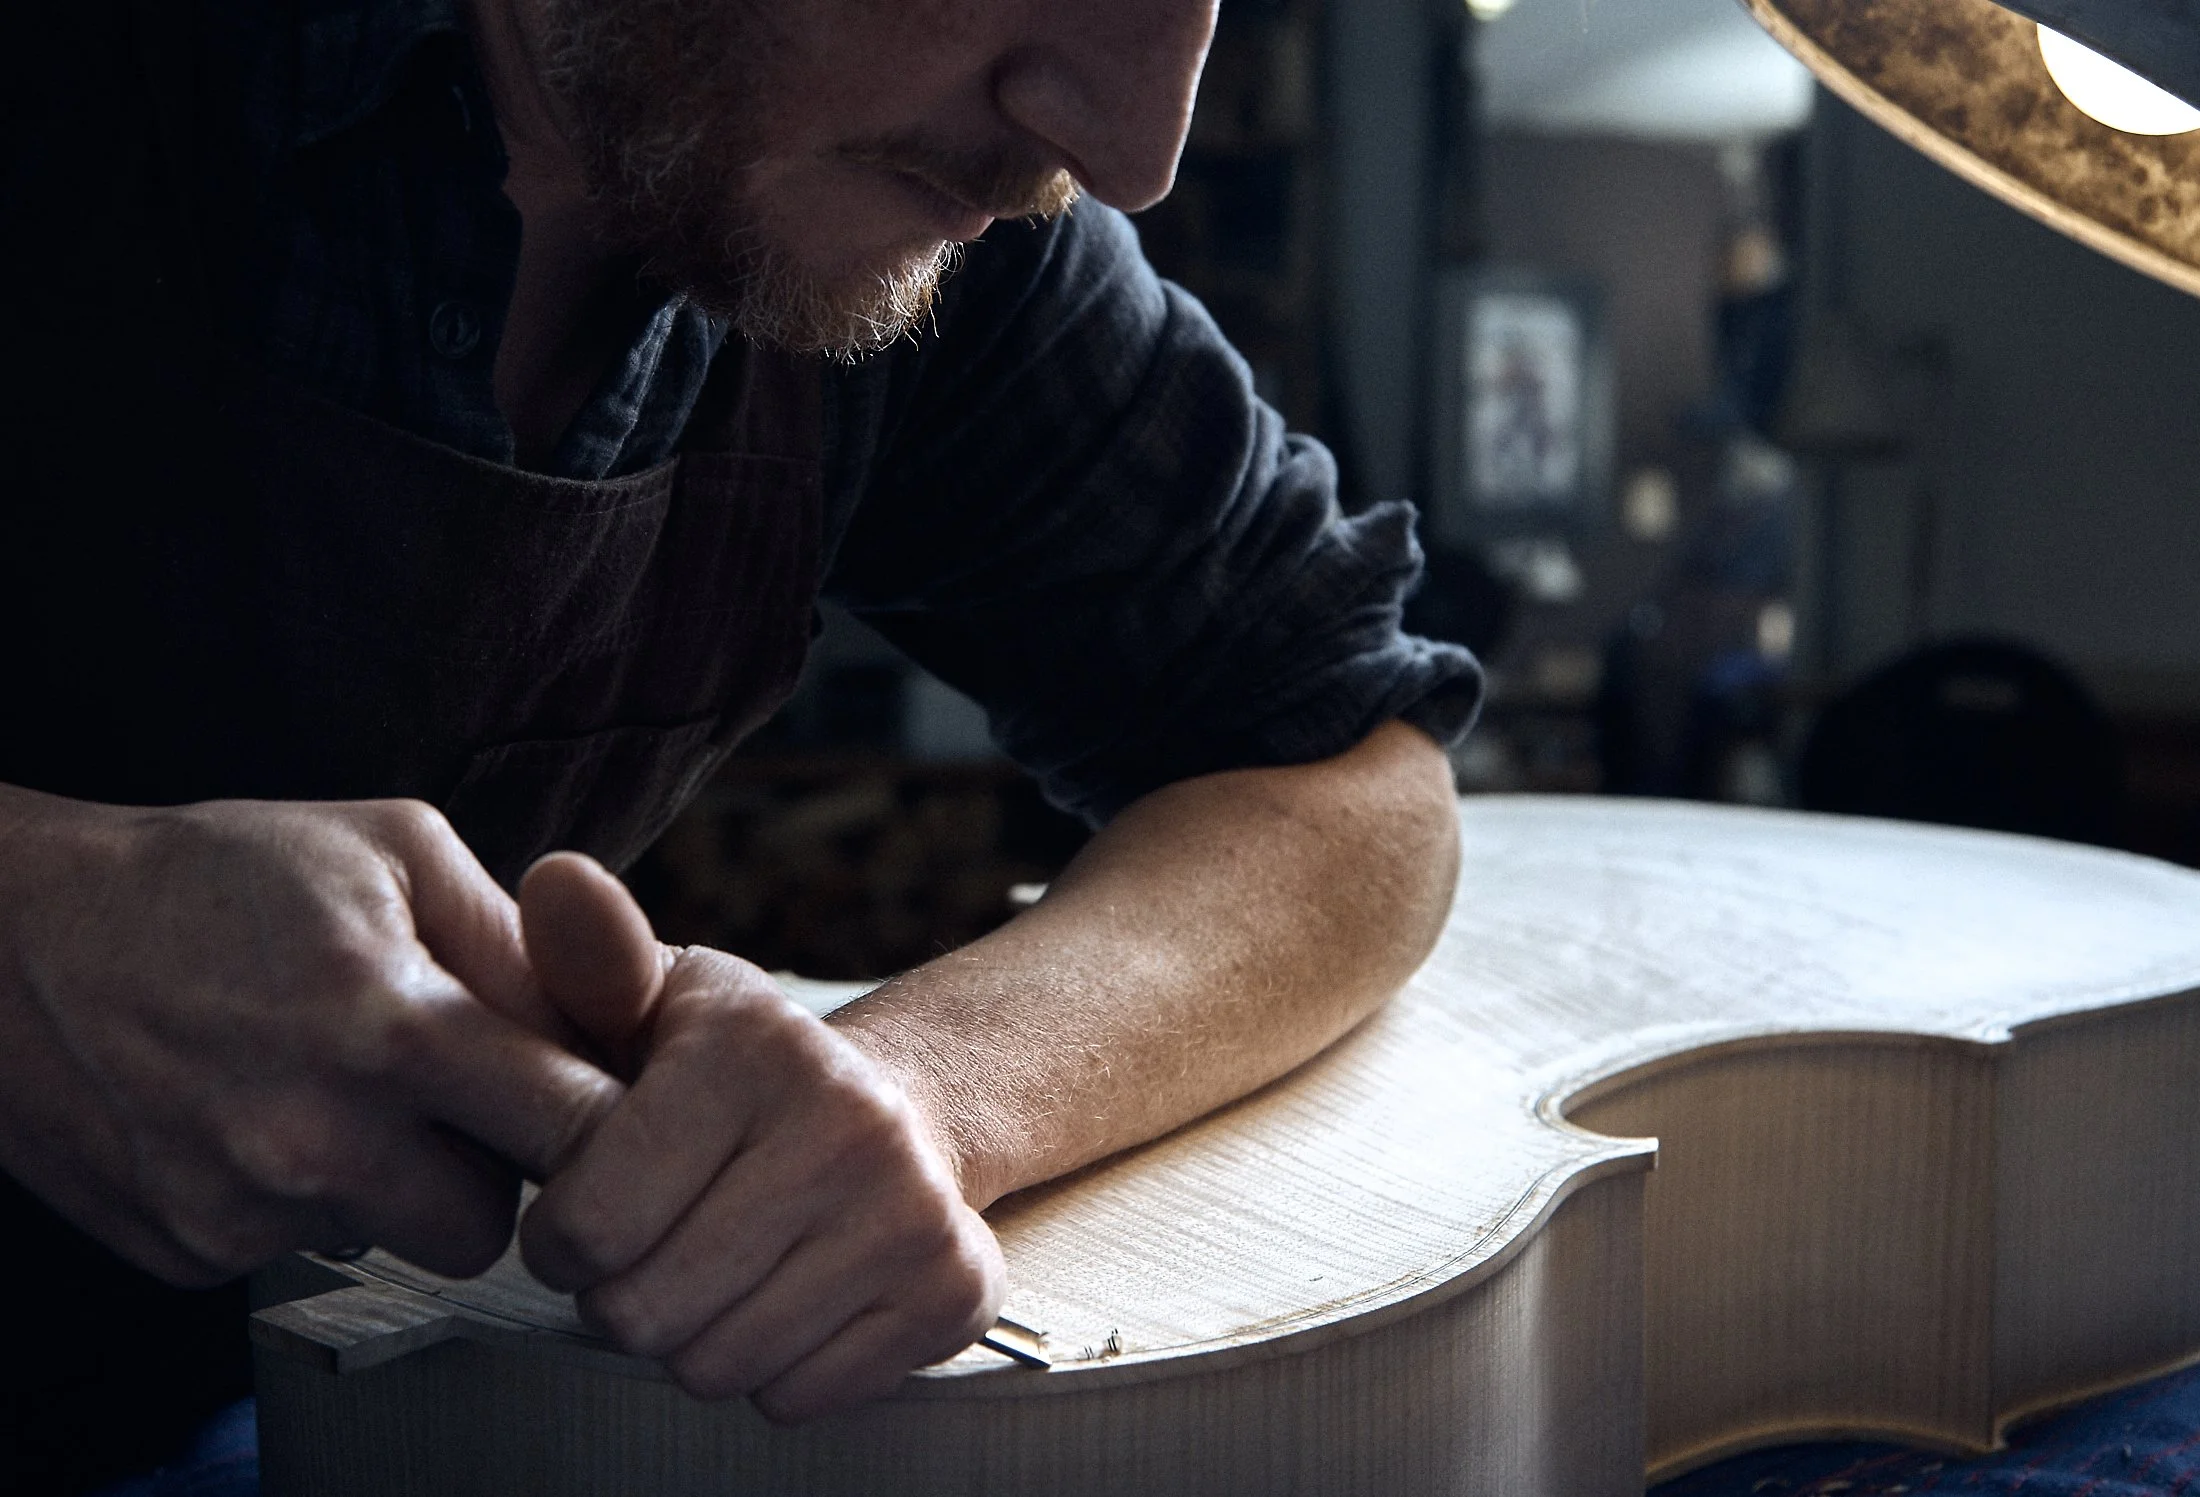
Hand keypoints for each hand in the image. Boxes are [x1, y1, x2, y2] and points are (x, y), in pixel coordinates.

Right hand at [0, 788, 619, 1286]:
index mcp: (390, 1026)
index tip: (602, 1099)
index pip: (573, 1127)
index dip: (603, 1115)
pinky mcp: (191, 1253)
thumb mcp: (393, 849)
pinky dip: (307, 1199)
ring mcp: (245, 1209)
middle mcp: (316, 1138)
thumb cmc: (214, 877)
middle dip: (497, 1163)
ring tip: (352, 1093)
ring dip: (405, 1185)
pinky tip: (265, 1115)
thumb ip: (518, 937)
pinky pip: (307, 1249)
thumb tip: (614, 1010)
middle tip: (459, 1093)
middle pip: (495, 1218)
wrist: (14, 939)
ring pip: (405, 1241)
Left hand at [514, 853, 1004, 1421]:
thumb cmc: (745, 1072)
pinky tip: (788, 1293)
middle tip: (656, 1244)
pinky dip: (775, 1369)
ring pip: (719, 1366)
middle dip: (624, 1294)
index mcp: (759, 1049)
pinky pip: (798, 1398)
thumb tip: (553, 879)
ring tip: (720, 1266)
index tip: (590, 1207)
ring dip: (696, 1335)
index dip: (562, 1238)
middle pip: (645, 1311)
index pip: (587, 1226)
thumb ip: (589, 961)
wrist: (906, 1108)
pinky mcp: (954, 1293)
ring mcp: (912, 1214)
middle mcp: (849, 1126)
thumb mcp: (659, 1001)